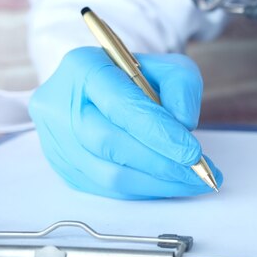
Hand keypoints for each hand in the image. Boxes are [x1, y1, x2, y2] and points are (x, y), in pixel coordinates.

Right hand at [29, 47, 221, 199]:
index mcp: (83, 68)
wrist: (104, 88)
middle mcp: (60, 105)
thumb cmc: (137, 76)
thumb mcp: (168, 66)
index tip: (193, 153)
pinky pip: (106, 189)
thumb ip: (181, 87)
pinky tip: (169, 184)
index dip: (159, 133)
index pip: (121, 105)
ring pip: (107, 174)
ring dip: (156, 183)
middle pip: (109, 143)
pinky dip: (143, 190)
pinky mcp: (64, 167)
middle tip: (199, 172)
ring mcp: (56, 140)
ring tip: (192, 181)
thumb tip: (184, 125)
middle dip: (161, 163)